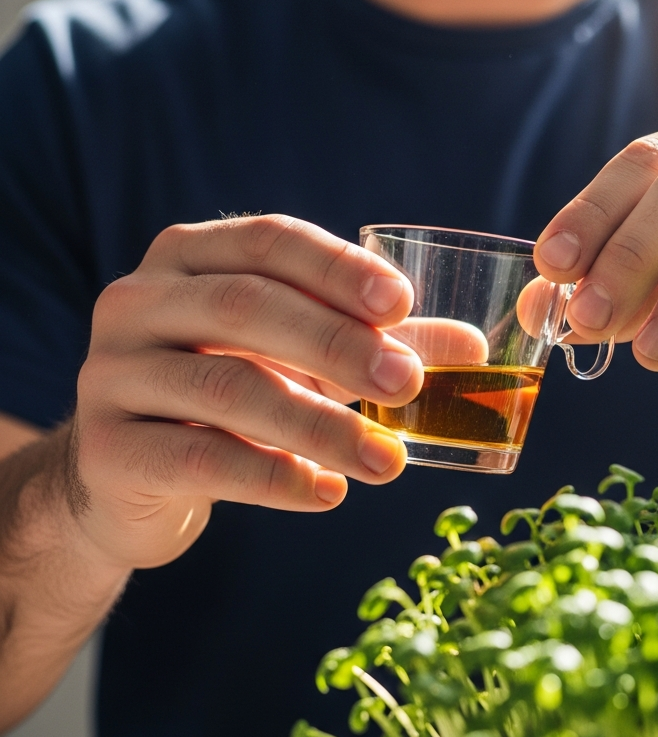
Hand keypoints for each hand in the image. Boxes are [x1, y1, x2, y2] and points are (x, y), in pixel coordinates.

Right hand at [72, 215, 425, 570]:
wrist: (130, 476)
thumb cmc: (229, 396)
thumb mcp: (297, 358)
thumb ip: (374, 344)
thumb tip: (472, 348)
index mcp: (187, 258)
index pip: (267, 242)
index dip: (337, 267)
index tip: (402, 302)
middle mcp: (138, 302)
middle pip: (247, 308)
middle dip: (338, 345)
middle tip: (408, 383)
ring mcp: (110, 374)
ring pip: (228, 390)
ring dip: (321, 426)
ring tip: (389, 462)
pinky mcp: (106, 450)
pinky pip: (200, 459)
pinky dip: (275, 477)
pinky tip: (328, 494)